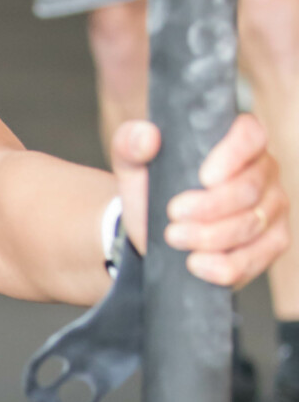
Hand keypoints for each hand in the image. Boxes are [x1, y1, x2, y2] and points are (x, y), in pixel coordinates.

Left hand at [111, 114, 288, 288]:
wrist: (152, 231)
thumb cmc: (151, 189)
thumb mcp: (133, 164)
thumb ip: (131, 143)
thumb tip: (147, 138)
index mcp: (238, 141)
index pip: (250, 135)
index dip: (232, 155)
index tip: (203, 177)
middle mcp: (263, 171)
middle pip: (250, 188)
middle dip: (209, 207)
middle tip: (173, 214)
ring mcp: (271, 209)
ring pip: (252, 224)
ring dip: (209, 236)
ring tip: (174, 238)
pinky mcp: (269, 244)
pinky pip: (256, 258)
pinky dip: (224, 266)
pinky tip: (196, 264)